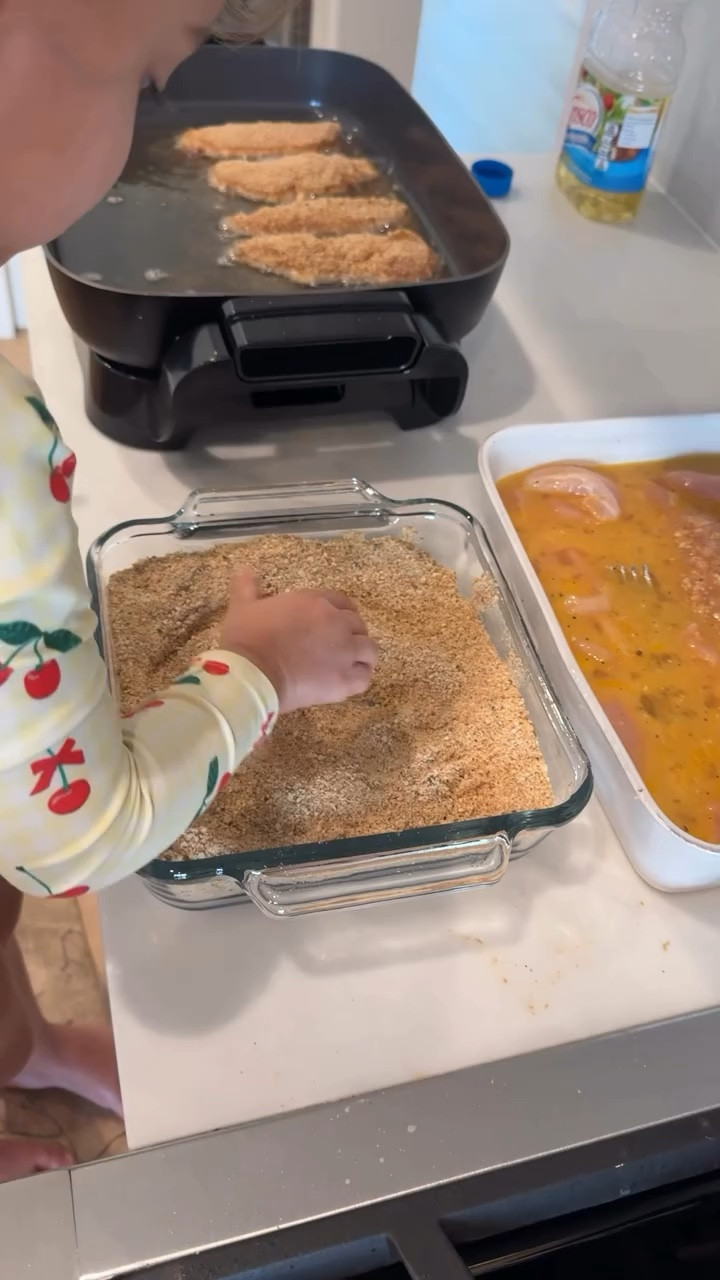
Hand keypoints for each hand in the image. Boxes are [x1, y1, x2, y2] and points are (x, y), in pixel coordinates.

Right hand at [219, 569, 378, 712]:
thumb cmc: (246, 639)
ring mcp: (345, 650)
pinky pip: (365, 677)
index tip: (332, 625)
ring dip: (361, 656)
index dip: (340, 613)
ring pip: (369, 650)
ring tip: (348, 666)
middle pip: (358, 625)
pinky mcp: (345, 678)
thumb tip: (244, 569)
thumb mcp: (242, 607)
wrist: (252, 673)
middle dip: (352, 635)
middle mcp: (336, 621)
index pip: (342, 602)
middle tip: (337, 648)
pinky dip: (359, 678)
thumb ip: (247, 587)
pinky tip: (348, 682)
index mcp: (314, 601)